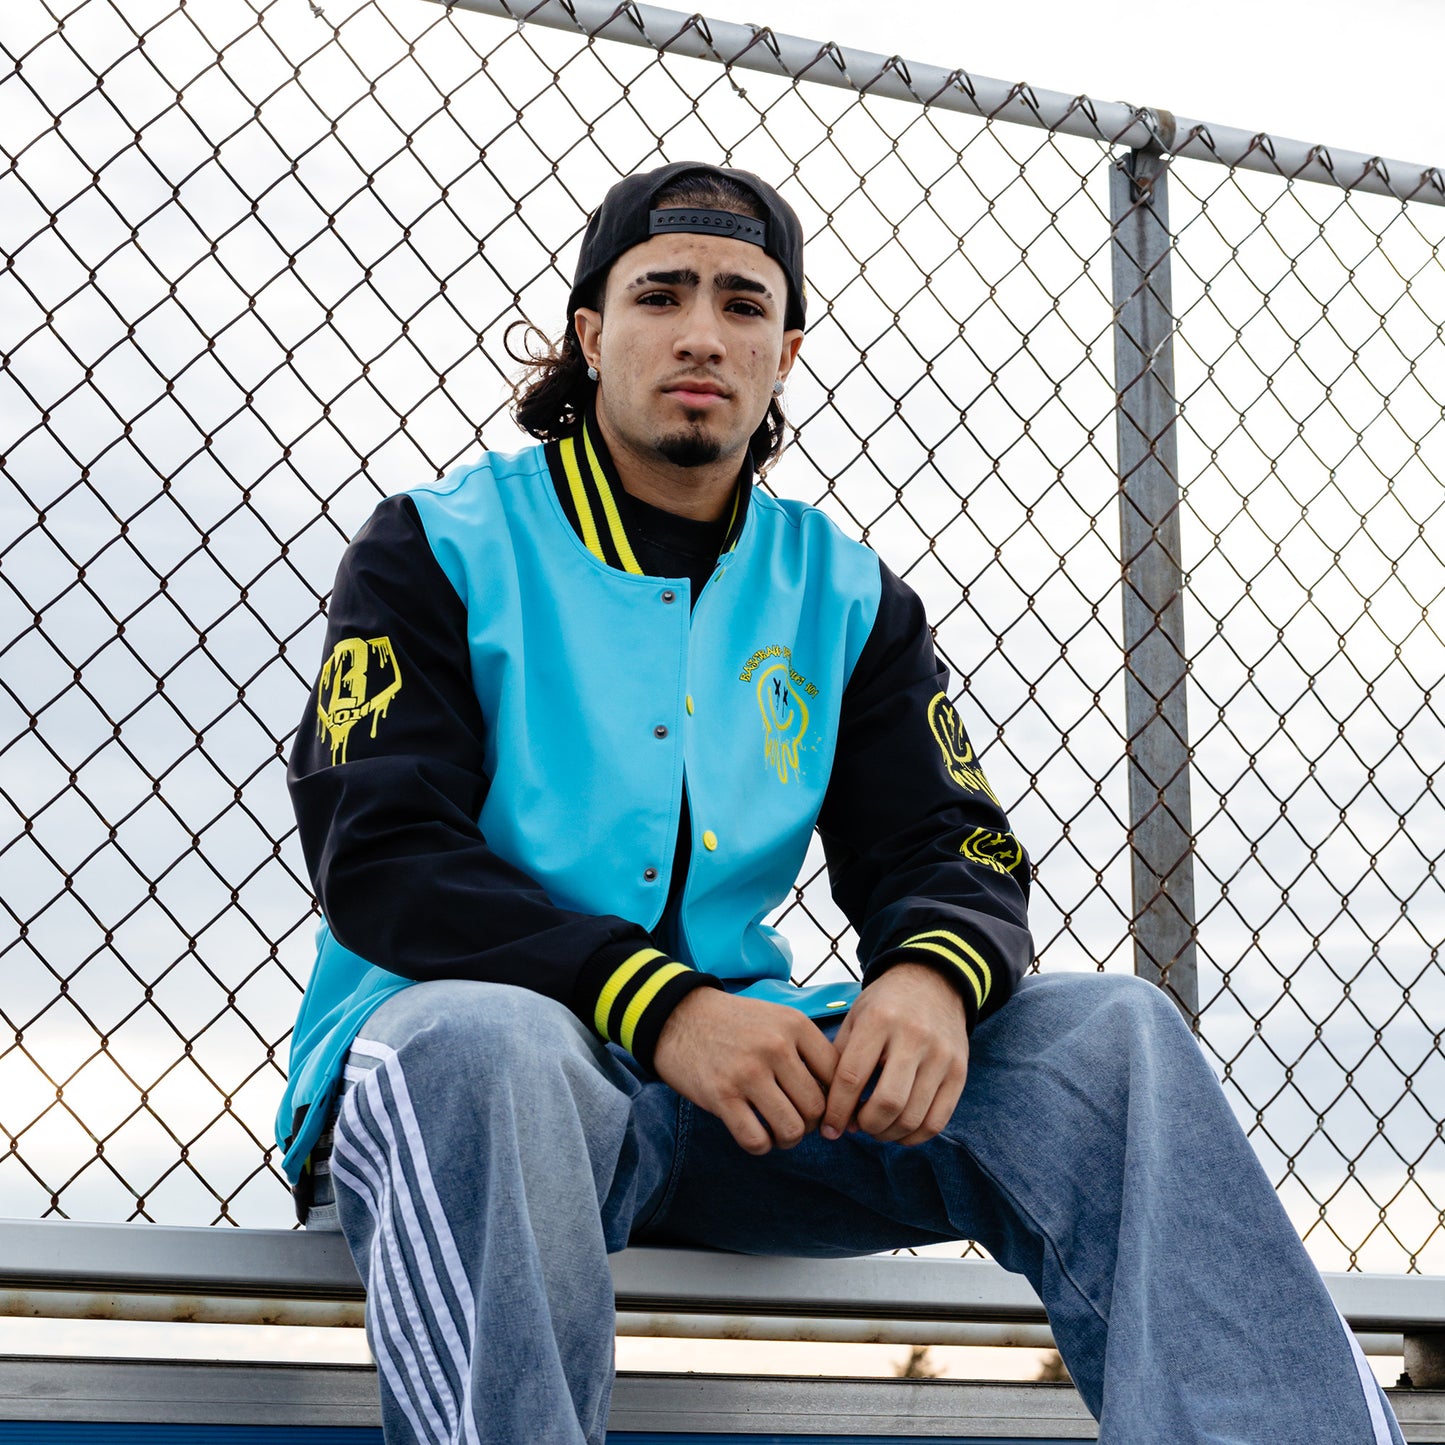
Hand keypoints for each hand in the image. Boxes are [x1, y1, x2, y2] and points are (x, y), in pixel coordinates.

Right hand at [652, 988, 837, 1155]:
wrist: (678, 1016)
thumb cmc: (734, 1024)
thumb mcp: (777, 1019)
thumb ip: (807, 1050)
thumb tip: (838, 1096)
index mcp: (795, 1026)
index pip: (836, 1076)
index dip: (835, 1101)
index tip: (824, 1109)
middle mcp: (775, 1047)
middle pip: (817, 1108)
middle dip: (812, 1125)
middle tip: (797, 1121)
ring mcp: (747, 1072)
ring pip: (792, 1129)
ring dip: (788, 1139)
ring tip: (778, 1132)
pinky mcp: (721, 1096)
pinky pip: (756, 1140)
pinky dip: (761, 1146)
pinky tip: (755, 1135)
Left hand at [822, 963, 968, 1146]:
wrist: (933, 983)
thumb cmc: (885, 1005)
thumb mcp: (855, 1018)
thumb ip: (839, 1059)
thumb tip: (835, 1113)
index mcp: (878, 1020)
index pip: (852, 1078)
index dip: (837, 1110)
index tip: (828, 1128)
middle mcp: (913, 1037)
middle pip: (887, 1102)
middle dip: (866, 1126)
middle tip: (856, 1126)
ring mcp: (941, 1055)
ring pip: (913, 1117)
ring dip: (888, 1134)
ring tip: (876, 1128)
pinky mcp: (959, 1071)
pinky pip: (937, 1120)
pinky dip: (915, 1136)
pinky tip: (899, 1131)